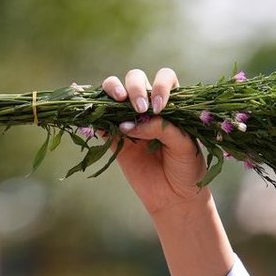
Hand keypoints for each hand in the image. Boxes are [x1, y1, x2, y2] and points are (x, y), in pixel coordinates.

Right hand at [95, 66, 207, 216]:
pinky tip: (88, 107)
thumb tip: (133, 122)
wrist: (175, 198)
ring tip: (117, 100)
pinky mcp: (114, 137)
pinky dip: (92, 112)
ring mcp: (129, 119)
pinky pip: (100, 120)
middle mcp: (149, 105)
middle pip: (135, 78)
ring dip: (112, 89)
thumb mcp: (184, 147)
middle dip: (135, 87)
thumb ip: (163, 129)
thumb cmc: (187, 168)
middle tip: (139, 109)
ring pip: (113, 91)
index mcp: (172, 103)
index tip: (160, 108)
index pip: (165, 78)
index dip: (160, 86)